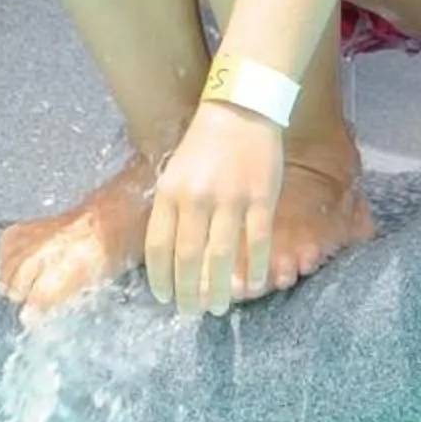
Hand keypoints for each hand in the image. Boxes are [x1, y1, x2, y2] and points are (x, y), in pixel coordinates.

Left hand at [143, 103, 285, 313]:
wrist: (240, 110)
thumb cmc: (204, 145)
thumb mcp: (175, 172)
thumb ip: (172, 210)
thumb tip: (171, 256)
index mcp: (170, 192)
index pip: (159, 246)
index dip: (161, 277)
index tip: (165, 297)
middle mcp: (196, 198)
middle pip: (188, 258)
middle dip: (188, 292)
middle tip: (192, 312)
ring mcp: (231, 198)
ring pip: (221, 257)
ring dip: (218, 288)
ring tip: (217, 308)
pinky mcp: (261, 197)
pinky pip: (257, 241)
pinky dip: (255, 267)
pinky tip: (255, 284)